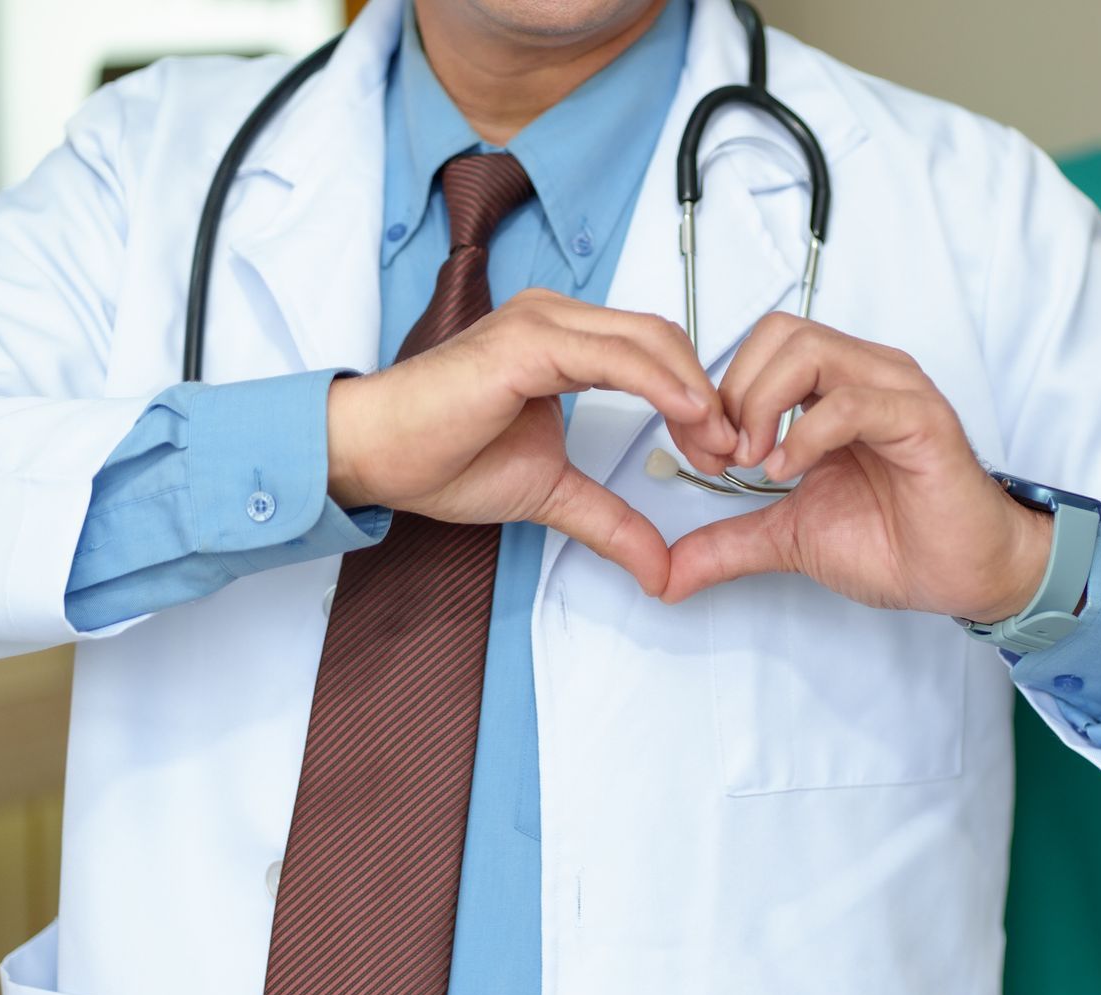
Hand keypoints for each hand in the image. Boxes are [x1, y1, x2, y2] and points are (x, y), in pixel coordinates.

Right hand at [326, 289, 735, 594]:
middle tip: (727, 451)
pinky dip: (660, 382)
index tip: (718, 450)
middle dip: (707, 394)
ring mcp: (541, 323)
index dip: (697, 396)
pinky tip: (688, 414)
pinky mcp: (527, 343)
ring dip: (694, 391)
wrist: (372, 455)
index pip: (655, 350)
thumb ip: (609, 521)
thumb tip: (659, 568)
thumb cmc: (440, 457)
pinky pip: (613, 355)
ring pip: (649, 339)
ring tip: (715, 442)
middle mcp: (556, 319)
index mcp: (563, 340)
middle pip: (664, 338)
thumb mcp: (550, 493)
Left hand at [661, 314, 1053, 621]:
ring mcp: (896, 392)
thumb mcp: (789, 537)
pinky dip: (807, 434)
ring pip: (811, 350)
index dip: (720, 394)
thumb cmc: (896, 541)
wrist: (962, 575)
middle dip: (735, 392)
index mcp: (837, 388)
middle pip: (779, 333)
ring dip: (764, 404)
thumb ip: (730, 541)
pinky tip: (790, 472)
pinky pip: (852, 402)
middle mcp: (867, 375)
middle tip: (728, 457)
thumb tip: (668, 572)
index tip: (709, 458)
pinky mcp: (922, 421)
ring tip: (758, 462)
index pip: (763, 347)